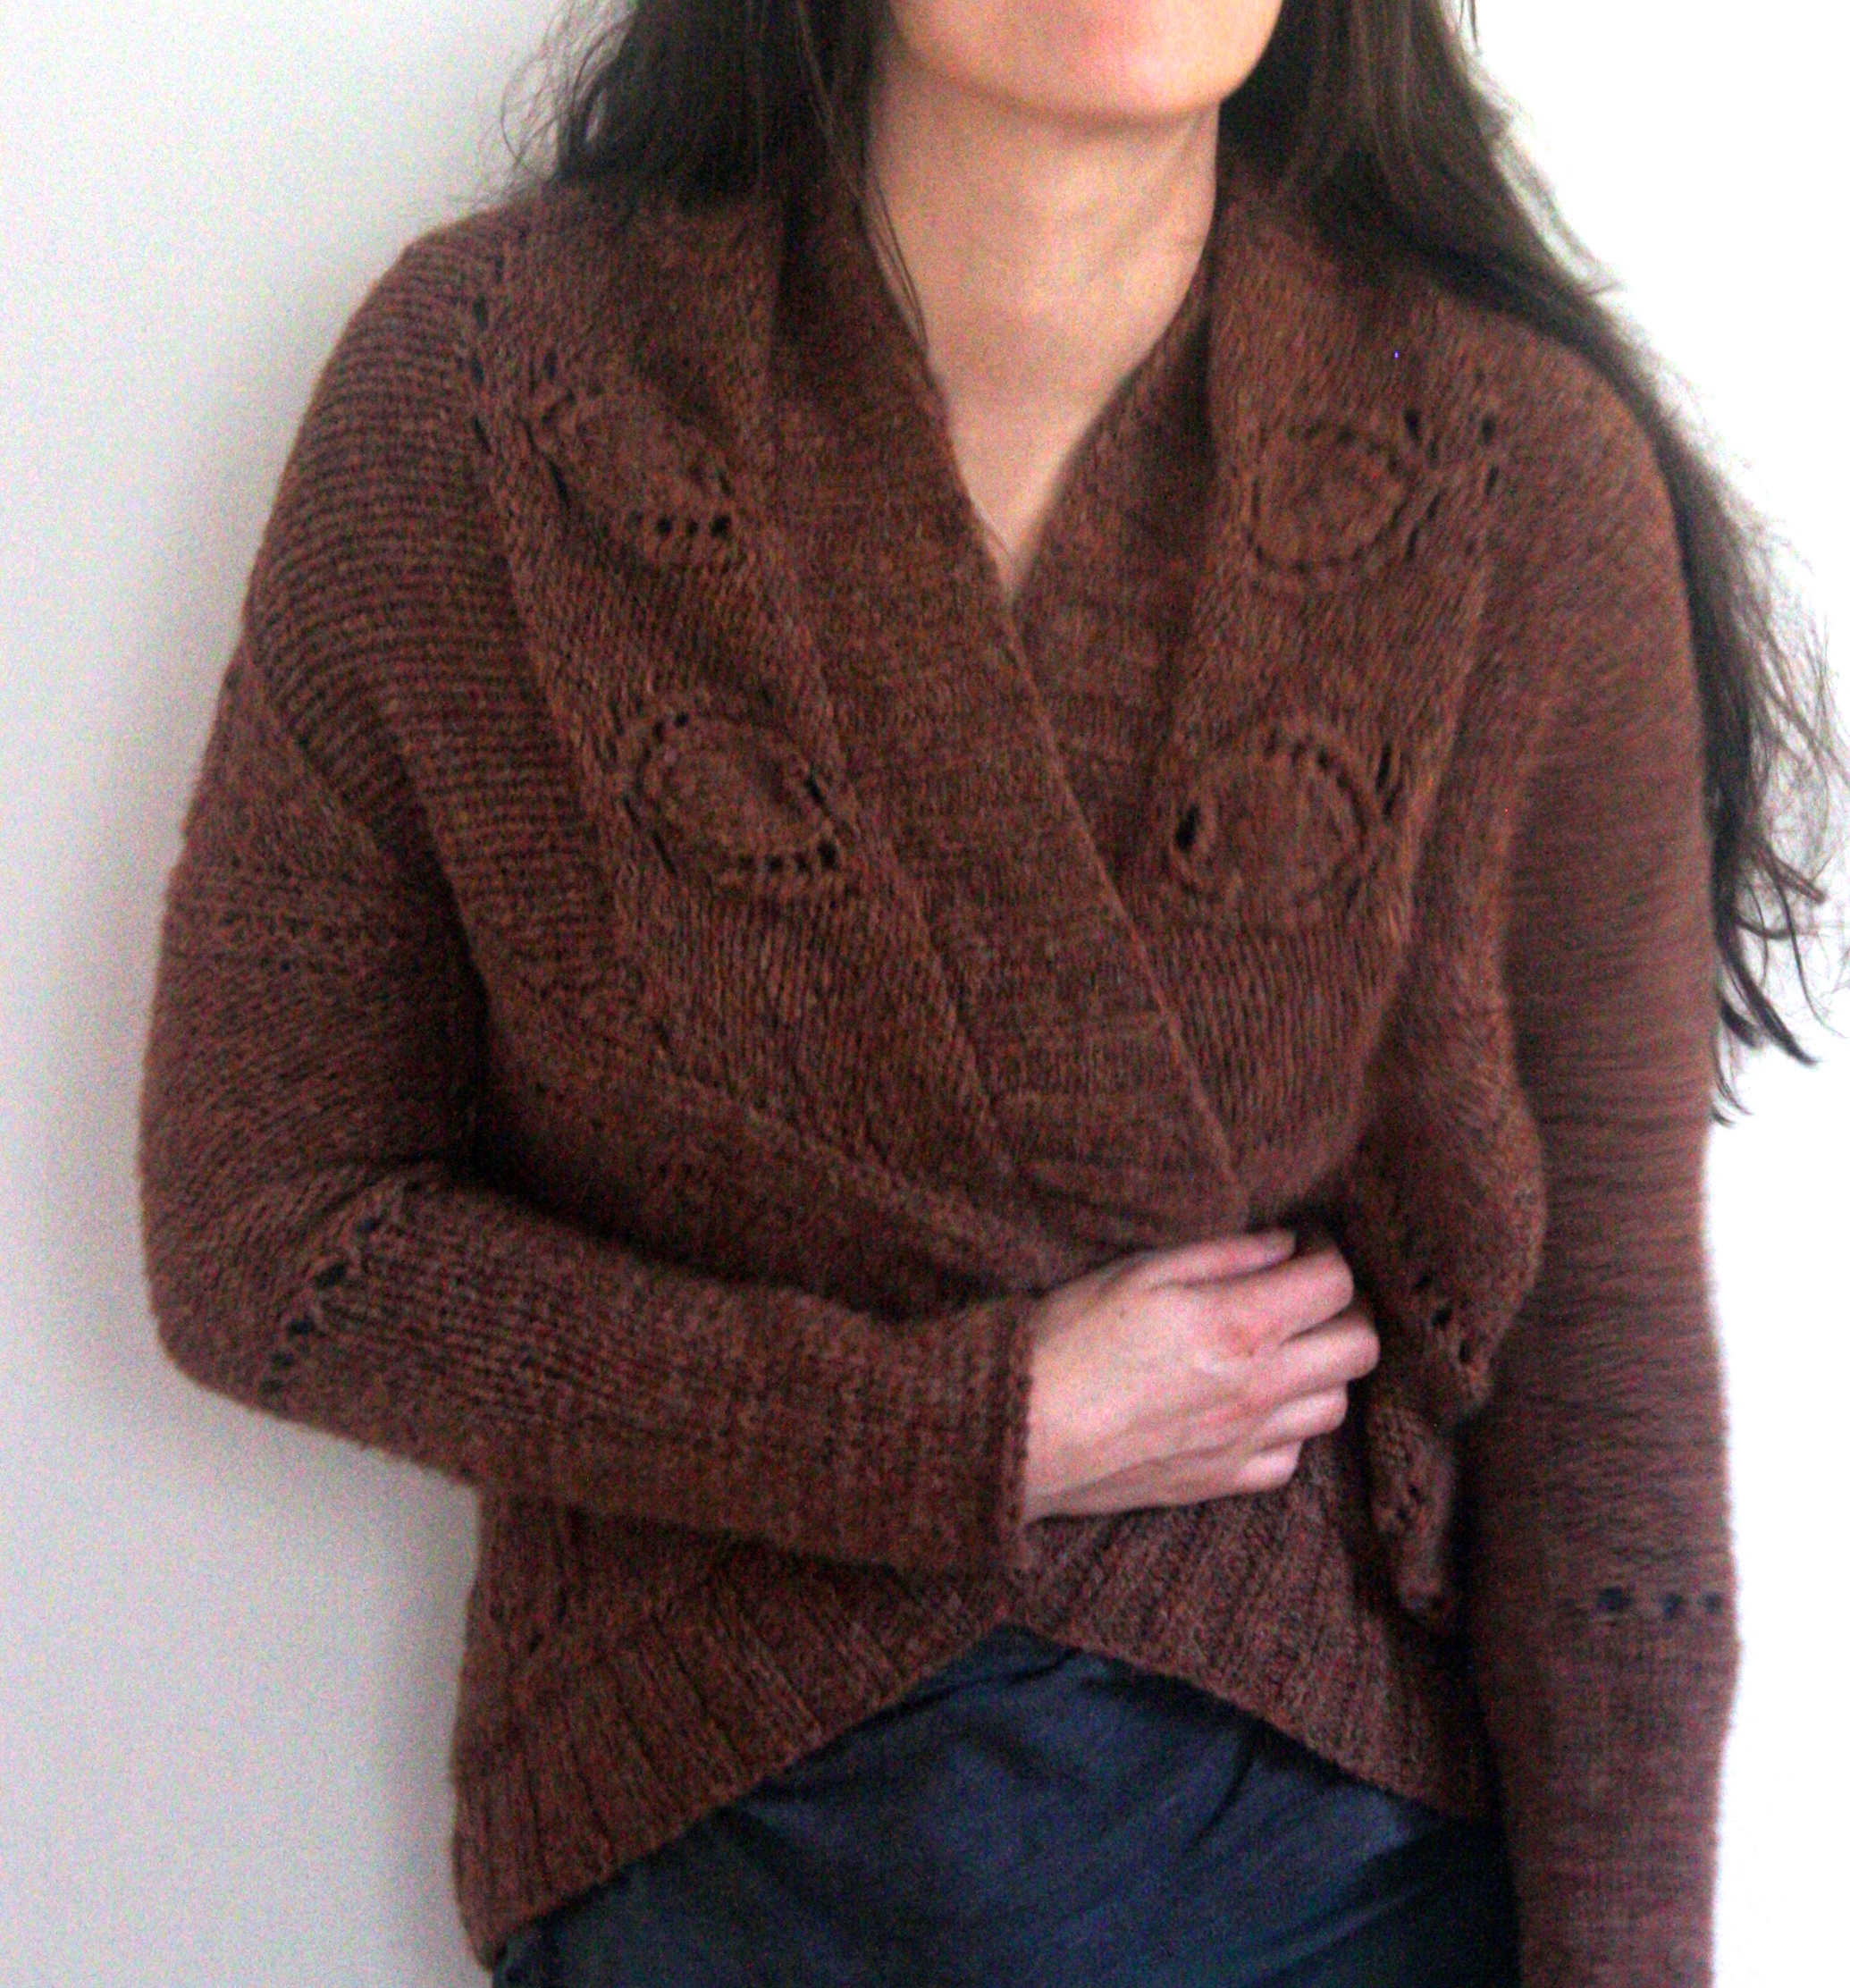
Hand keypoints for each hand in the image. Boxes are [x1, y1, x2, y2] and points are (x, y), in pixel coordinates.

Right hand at [1019, 1224, 1378, 1524]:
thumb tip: (1284, 1244)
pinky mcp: (1223, 1482)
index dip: (1329, 1253)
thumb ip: (1223, 1255)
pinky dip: (1285, 1428)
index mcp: (1240, 1325)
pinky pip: (1291, 1457)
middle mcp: (1260, 1387)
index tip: (1302, 1245)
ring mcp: (1246, 1441)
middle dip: (1344, 1311)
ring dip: (1321, 1370)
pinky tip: (1249, 1404)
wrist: (1021, 1434)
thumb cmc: (1067, 1340)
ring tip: (1279, 1348)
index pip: (1336, 1285)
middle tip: (1304, 1295)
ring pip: (1335, 1405)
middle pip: (1360, 1348)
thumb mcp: (1140, 1271)